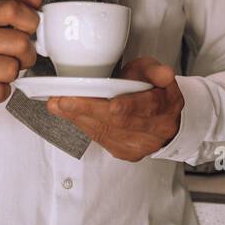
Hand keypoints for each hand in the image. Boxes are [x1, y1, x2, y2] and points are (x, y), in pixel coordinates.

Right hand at [0, 0, 41, 123]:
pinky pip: (0, 92)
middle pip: (19, 42)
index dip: (31, 22)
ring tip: (0, 73)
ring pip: (11, 69)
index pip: (12, 8)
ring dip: (12, 75)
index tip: (28, 32)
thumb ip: (13, 10)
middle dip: (26, 55)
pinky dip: (1, 92)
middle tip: (16, 59)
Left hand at [46, 56, 184, 161]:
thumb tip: (163, 74)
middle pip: (120, 122)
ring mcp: (141, 145)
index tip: (112, 105)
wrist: (163, 119)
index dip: (129, 106)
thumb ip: (155, 70)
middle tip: (64, 100)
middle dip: (89, 110)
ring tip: (58, 105)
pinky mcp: (127, 153)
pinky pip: (101, 140)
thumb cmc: (153, 92)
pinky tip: (69, 115)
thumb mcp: (155, 73)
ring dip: (79, 118)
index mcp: (166, 105)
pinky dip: (83, 125)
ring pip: (107, 132)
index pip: (148, 106)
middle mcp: (155, 129)